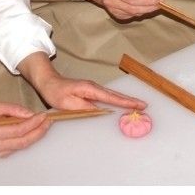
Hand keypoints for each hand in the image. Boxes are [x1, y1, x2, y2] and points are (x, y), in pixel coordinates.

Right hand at [0, 102, 50, 157]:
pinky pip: (19, 147)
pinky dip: (29, 139)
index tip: (44, 115)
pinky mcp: (1, 156)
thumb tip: (31, 114)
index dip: (34, 123)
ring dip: (37, 135)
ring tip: (46, 124)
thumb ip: (14, 109)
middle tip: (49, 121)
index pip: (19, 130)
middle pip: (24, 141)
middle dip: (39, 131)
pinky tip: (36, 130)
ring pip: (23, 146)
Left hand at [18, 52, 145, 110]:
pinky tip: (122, 104)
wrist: (49, 83)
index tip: (139, 105)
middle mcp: (95, 87)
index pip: (112, 97)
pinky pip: (108, 96)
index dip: (126, 102)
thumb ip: (85, 107)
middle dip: (131, 100)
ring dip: (126, 100)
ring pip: (113, 95)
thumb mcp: (68, 104)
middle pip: (116, 94)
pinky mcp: (92, 91)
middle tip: (144, 105)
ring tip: (137, 105)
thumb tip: (102, 111)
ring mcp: (94, 88)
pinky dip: (118, 100)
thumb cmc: (57, 94)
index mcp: (91, 89)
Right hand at [93, 0, 160, 19]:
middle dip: (149, 6)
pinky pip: (132, 16)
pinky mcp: (117, 16)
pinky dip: (141, 12)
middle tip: (160, 3)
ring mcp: (113, 11)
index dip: (146, 0)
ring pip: (134, 14)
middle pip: (134, 8)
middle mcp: (111, 3)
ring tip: (156, 4)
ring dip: (147, 10)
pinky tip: (147, 7)